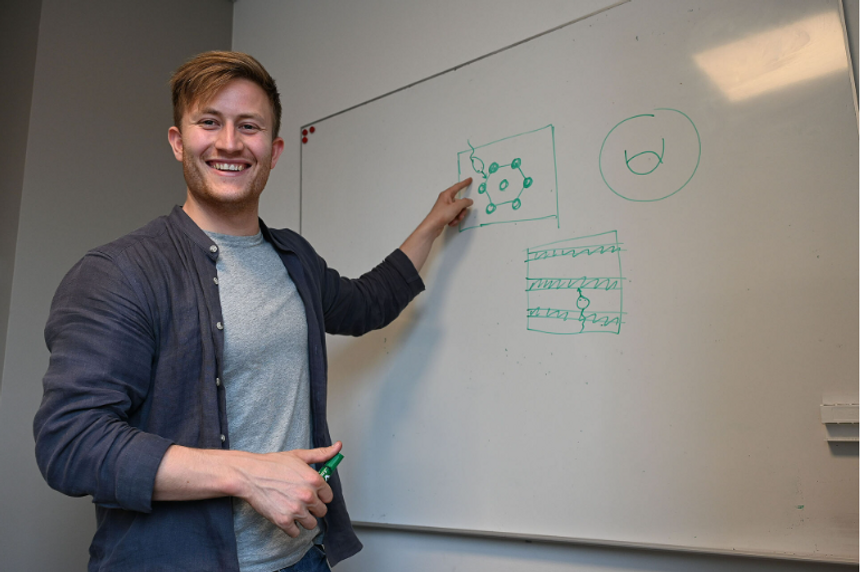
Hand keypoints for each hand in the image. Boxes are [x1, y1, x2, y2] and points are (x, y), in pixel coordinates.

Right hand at [152, 441, 342, 537]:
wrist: (250, 475)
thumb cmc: (272, 464)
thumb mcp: (299, 455)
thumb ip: (321, 454)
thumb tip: (338, 446)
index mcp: (314, 480)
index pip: (328, 496)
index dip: (319, 495)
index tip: (311, 494)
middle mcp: (308, 496)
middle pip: (321, 511)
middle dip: (312, 507)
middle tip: (299, 500)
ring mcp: (296, 510)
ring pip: (310, 524)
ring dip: (303, 519)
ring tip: (292, 508)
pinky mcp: (283, 521)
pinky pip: (295, 533)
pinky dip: (291, 528)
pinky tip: (285, 516)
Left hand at [400, 178, 473, 271]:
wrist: (432, 227)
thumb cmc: (440, 215)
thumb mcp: (456, 207)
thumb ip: (465, 202)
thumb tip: (469, 201)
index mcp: (447, 195)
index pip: (457, 186)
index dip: (464, 183)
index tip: (469, 179)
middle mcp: (446, 200)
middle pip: (460, 202)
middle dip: (462, 210)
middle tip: (459, 214)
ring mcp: (445, 207)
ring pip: (458, 210)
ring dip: (458, 216)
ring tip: (453, 220)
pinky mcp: (445, 214)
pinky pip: (455, 215)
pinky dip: (455, 219)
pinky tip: (450, 222)